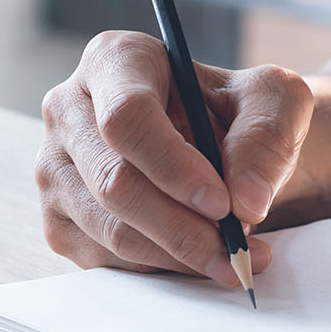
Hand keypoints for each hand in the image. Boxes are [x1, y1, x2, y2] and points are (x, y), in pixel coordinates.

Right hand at [36, 32, 313, 284]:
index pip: (126, 117)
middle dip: (181, 226)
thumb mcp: (275, 103)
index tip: (223, 203)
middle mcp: (68, 110)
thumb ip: (266, 138)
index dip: (172, 166)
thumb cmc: (241, 116)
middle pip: (112, 181)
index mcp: (114, 61)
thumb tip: (246, 200)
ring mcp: (55, 168)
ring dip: (178, 255)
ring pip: (109, 229)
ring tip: (234, 259)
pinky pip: (106, 260)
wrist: (222, 154)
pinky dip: (161, 269)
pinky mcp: (60, 220)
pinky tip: (199, 259)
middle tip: (237, 249)